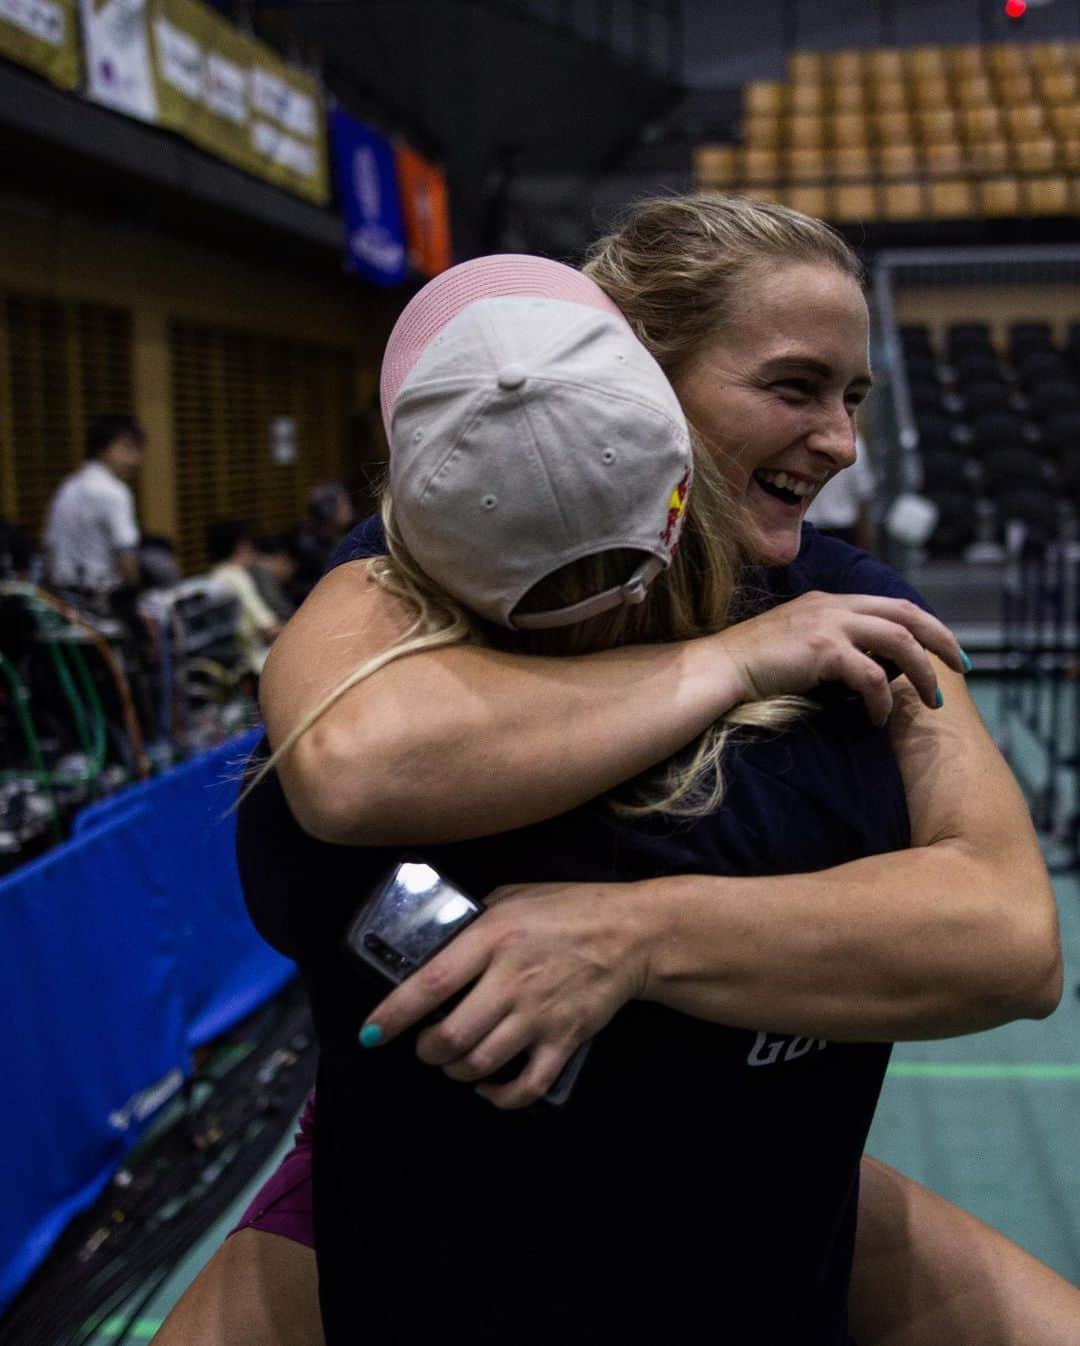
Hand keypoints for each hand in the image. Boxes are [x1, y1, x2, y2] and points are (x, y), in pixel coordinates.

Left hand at [360, 881, 649, 1108]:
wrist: (630, 933)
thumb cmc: (567, 909)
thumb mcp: (513, 897)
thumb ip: (473, 924)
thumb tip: (433, 947)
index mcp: (494, 938)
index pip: (432, 983)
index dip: (394, 1014)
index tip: (371, 1032)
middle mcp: (513, 980)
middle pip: (452, 1036)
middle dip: (427, 1051)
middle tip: (425, 1046)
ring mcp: (540, 1014)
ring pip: (482, 1063)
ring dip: (456, 1072)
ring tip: (453, 1062)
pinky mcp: (565, 1040)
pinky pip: (526, 1086)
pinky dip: (500, 1097)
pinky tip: (489, 1087)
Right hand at [715, 591, 965, 725]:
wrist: (720, 667)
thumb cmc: (752, 663)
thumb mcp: (797, 640)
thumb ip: (829, 641)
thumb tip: (863, 666)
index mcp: (831, 601)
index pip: (892, 605)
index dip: (926, 625)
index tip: (945, 650)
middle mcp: (835, 605)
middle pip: (907, 614)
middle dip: (941, 641)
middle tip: (962, 668)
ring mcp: (830, 624)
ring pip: (899, 640)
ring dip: (922, 672)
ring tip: (931, 701)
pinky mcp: (824, 650)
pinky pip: (871, 675)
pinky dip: (882, 699)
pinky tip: (878, 718)